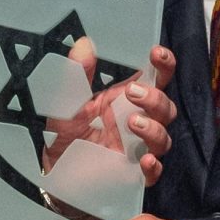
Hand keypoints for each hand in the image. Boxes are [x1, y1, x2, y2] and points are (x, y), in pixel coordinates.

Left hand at [60, 44, 181, 184]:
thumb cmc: (67, 133)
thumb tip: (83, 44)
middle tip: (132, 93)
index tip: (156, 53)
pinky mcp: (134, 175)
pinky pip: (154, 172)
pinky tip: (145, 161)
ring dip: (154, 129)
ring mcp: (139, 150)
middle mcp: (140, 122)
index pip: (157, 79)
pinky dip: (154, 167)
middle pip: (165, 107)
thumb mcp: (68, 101)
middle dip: (154, 98)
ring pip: (163, 138)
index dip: (164, 64)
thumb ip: (77, 74)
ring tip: (133, 123)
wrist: (55, 172)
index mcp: (128, 100)